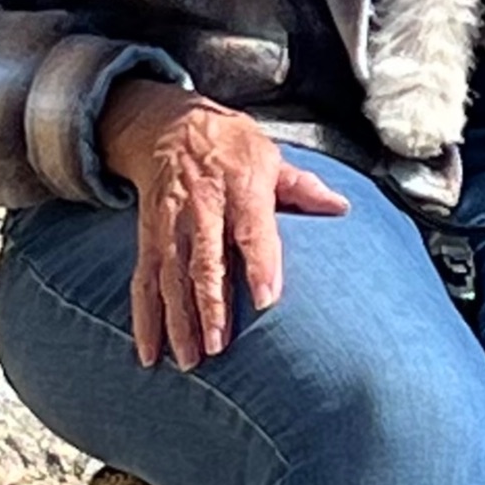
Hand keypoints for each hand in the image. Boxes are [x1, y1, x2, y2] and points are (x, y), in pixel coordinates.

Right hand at [97, 80, 349, 369]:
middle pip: (204, 259)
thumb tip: (341, 206)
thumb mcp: (267, 154)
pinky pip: (143, 281)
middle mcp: (200, 206)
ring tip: (192, 359)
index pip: (251, 227)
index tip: (266, 300)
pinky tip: (151, 353)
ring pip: (171, 276)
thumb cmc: (228, 145)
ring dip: (178, 319)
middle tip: (218, 345)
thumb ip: (301, 186)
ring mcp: (169, 224)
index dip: (259, 262)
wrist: (165, 125)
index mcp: (238, 185)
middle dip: (210, 302)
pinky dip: (145, 318)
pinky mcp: (148, 239)